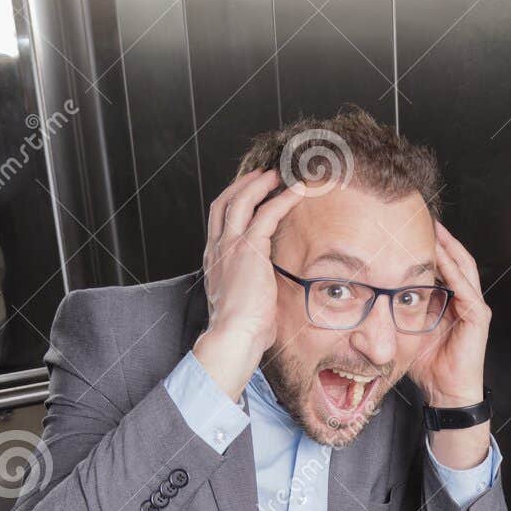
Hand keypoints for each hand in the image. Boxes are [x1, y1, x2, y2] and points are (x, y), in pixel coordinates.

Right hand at [193, 168, 309, 399]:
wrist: (233, 336)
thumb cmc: (241, 329)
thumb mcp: (242, 301)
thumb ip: (250, 287)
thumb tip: (266, 290)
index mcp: (214, 261)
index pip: (219, 221)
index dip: (233, 203)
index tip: (248, 193)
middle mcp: (217, 248)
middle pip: (225, 203)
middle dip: (244, 185)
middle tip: (264, 175)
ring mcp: (230, 246)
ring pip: (242, 201)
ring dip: (262, 184)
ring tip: (280, 176)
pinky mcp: (248, 249)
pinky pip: (267, 213)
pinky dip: (283, 199)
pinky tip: (297, 192)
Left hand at [409, 220, 490, 407]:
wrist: (446, 393)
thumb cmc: (428, 366)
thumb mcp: (407, 330)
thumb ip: (395, 312)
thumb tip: (367, 298)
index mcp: (451, 300)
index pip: (443, 264)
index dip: (431, 245)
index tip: (411, 226)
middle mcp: (466, 299)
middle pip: (456, 258)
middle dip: (442, 237)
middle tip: (424, 215)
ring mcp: (474, 307)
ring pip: (463, 266)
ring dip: (449, 246)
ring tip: (434, 226)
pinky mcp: (477, 317)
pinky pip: (464, 287)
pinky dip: (452, 270)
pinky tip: (440, 255)